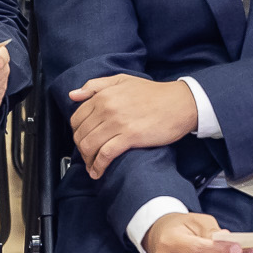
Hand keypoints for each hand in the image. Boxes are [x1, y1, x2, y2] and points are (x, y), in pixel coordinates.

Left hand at [67, 74, 198, 179]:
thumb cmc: (153, 93)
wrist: (179, 103)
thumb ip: (95, 86)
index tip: (83, 139)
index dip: (77, 132)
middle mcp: (107, 108)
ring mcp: (118, 123)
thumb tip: (73, 95)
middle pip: (81, 134)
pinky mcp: (130, 137)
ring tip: (92, 166)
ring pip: (89, 146)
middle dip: (81, 148)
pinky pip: (105, 154)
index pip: (76, 118)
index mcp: (103, 95)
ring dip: (87, 160)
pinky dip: (98, 166)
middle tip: (87, 155)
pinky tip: (98, 172)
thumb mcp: (122, 80)